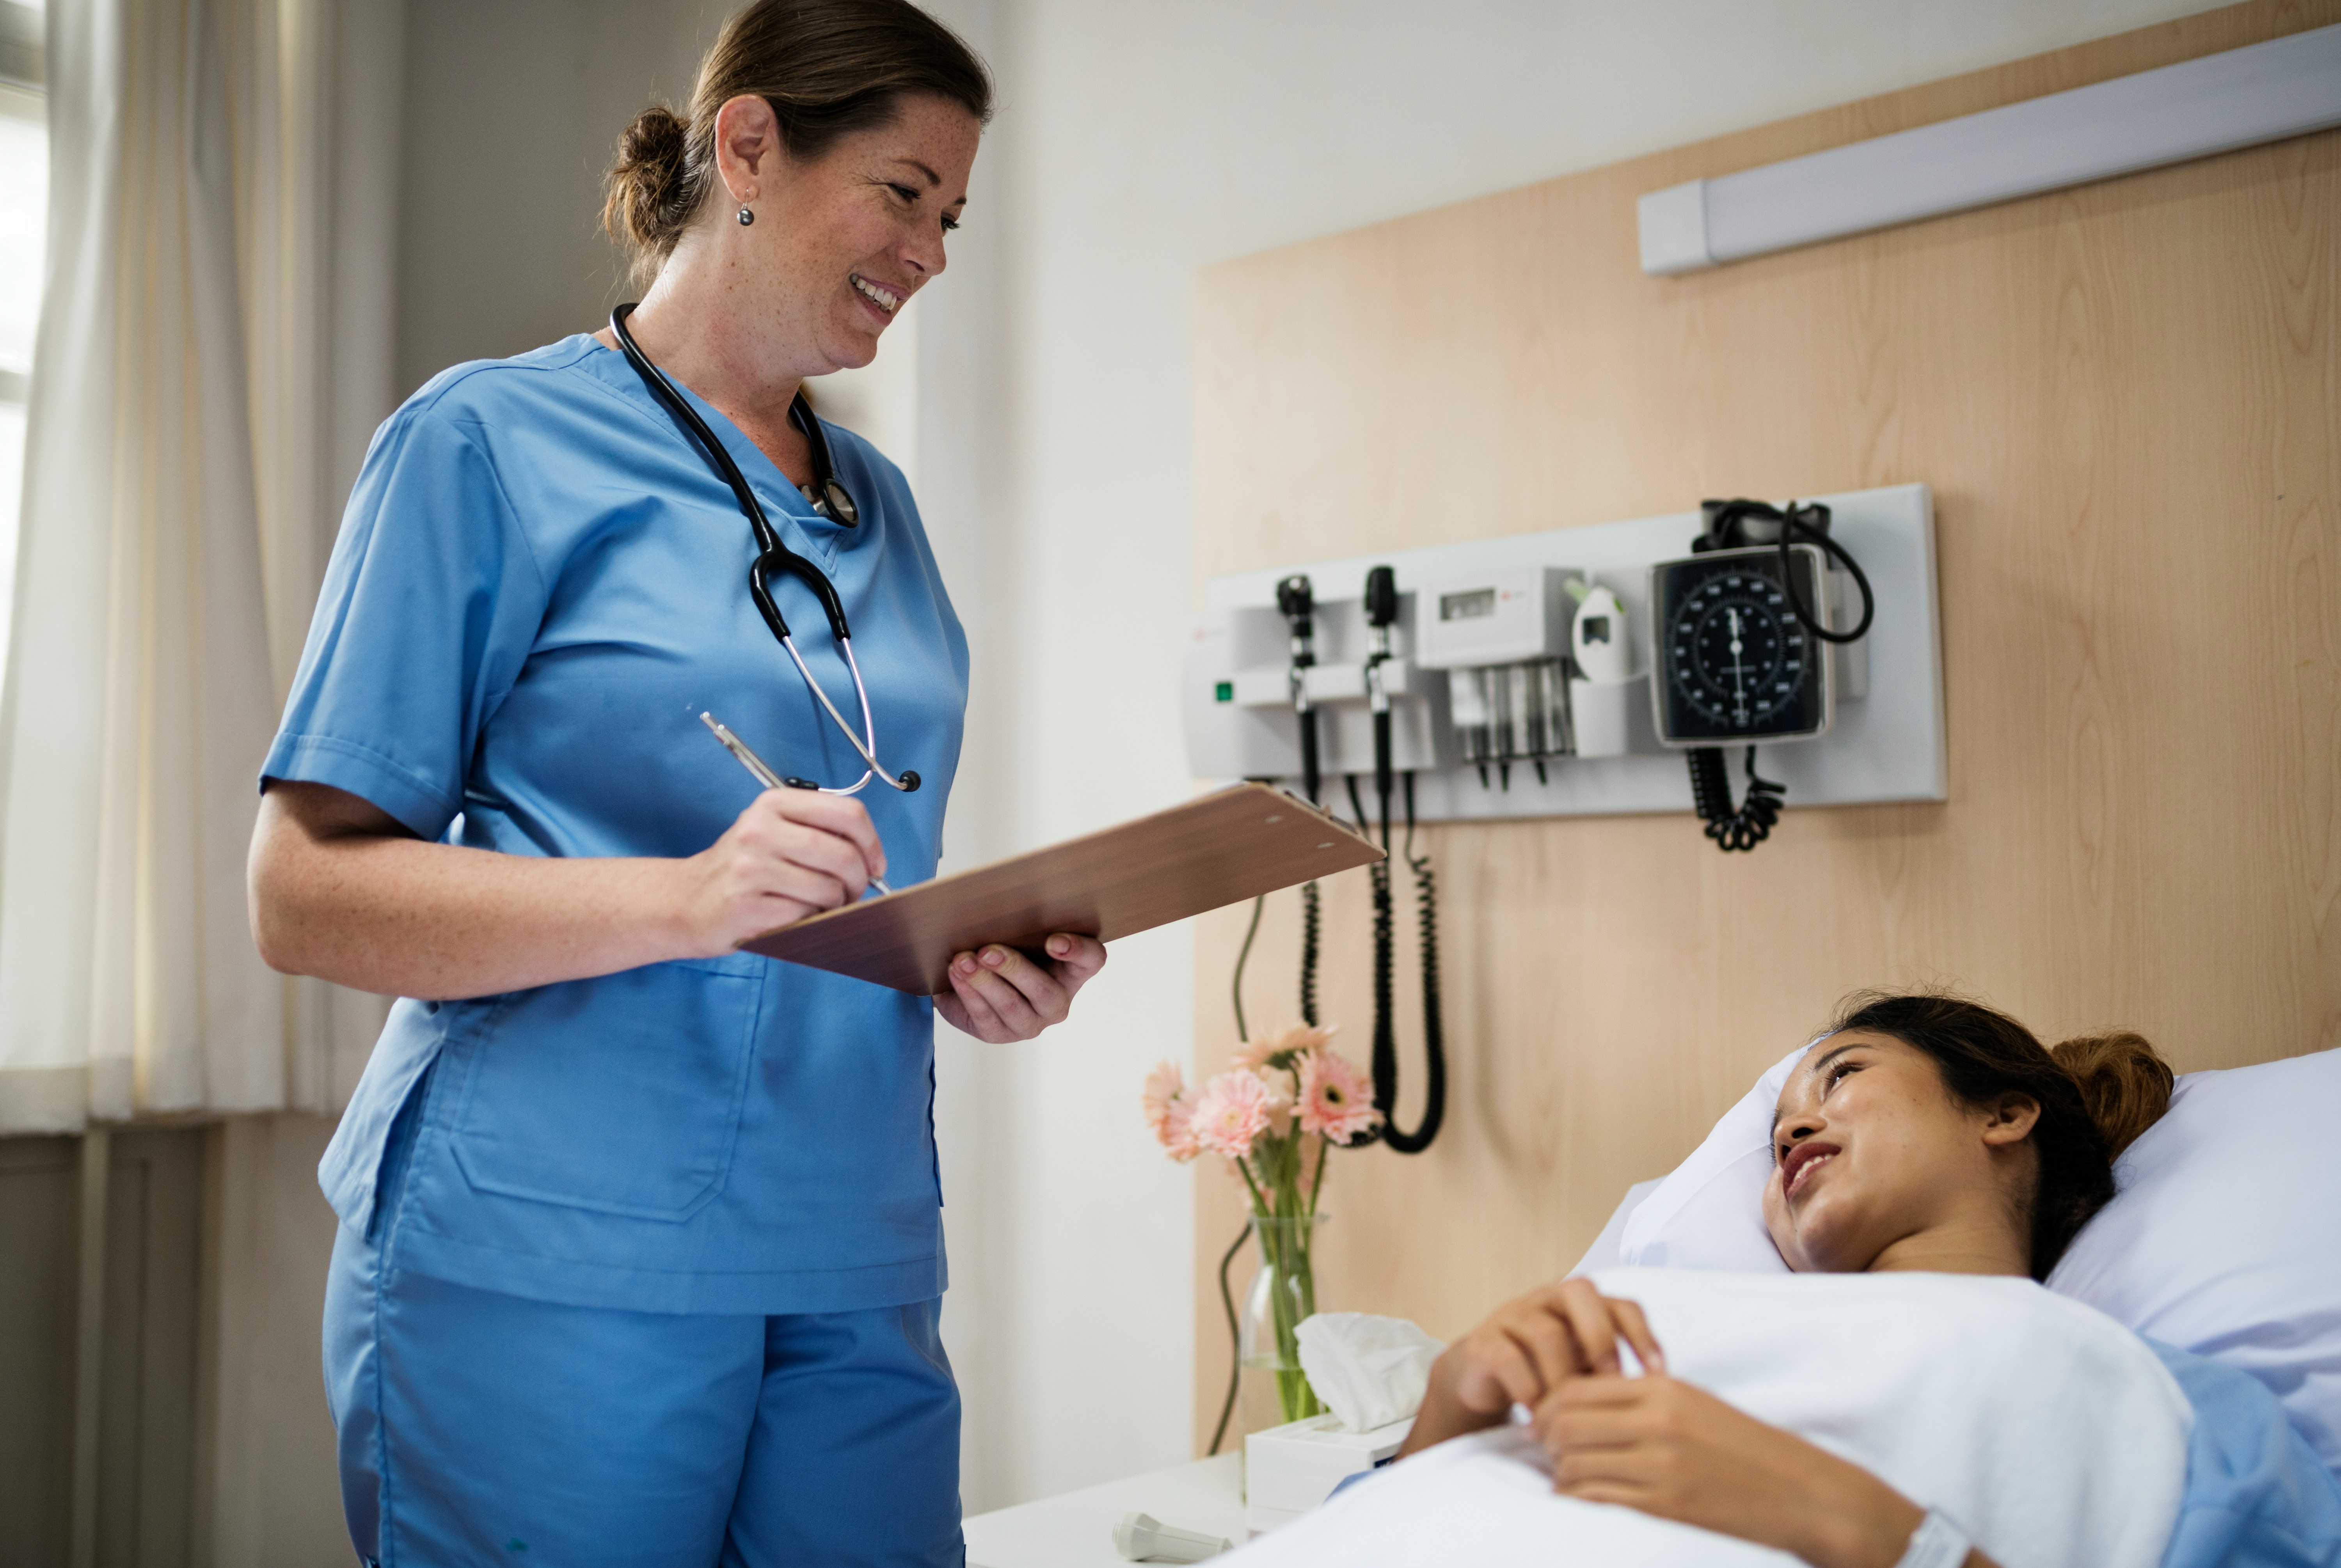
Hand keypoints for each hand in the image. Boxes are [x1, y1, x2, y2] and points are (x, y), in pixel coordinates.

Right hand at [673, 789, 885, 954]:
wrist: (684, 902)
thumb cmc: (741, 869)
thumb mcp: (773, 832)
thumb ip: (817, 832)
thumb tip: (872, 858)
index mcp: (773, 804)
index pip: (848, 813)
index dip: (872, 843)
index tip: (875, 864)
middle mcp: (759, 831)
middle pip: (842, 854)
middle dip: (859, 880)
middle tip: (853, 893)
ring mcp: (749, 869)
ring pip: (826, 889)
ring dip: (836, 905)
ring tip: (823, 906)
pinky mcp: (745, 906)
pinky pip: (803, 915)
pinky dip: (810, 921)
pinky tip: (797, 918)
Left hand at [934, 934, 1105, 1041]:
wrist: (973, 977)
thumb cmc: (1005, 947)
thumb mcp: (1018, 933)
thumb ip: (1022, 924)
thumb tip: (1000, 904)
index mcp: (1072, 971)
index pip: (1091, 960)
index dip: (1078, 951)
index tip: (1052, 940)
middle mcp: (1057, 1002)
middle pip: (1045, 992)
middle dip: (1014, 970)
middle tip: (987, 951)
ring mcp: (1030, 1023)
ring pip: (1011, 1007)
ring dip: (984, 982)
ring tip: (962, 961)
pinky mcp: (1000, 1034)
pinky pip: (985, 1017)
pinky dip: (968, 993)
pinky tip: (955, 974)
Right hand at [1398, 1280, 1664, 1457]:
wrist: (1484, 1382)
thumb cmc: (1547, 1376)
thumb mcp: (1585, 1372)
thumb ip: (1614, 1373)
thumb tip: (1664, 1397)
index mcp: (1580, 1306)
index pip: (1620, 1303)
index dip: (1643, 1335)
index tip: (1660, 1375)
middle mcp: (1546, 1299)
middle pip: (1579, 1292)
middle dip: (1602, 1338)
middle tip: (1612, 1383)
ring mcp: (1512, 1316)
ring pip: (1545, 1331)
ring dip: (1564, 1378)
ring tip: (1572, 1414)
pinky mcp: (1484, 1342)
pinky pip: (1508, 1358)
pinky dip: (1528, 1391)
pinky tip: (1539, 1418)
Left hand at [1535, 1375, 1962, 1567]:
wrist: (1798, 1491)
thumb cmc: (1741, 1446)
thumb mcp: (1691, 1403)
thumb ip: (1639, 1398)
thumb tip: (1577, 1404)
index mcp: (1663, 1389)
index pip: (1576, 1387)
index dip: (1548, 1404)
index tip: (1542, 1419)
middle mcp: (1657, 1423)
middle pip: (1565, 1423)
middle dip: (1546, 1438)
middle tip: (1548, 1449)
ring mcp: (1660, 1466)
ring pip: (1574, 1463)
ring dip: (1561, 1471)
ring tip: (1567, 1474)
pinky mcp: (1664, 1506)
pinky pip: (1596, 1499)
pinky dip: (1578, 1498)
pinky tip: (1581, 1498)